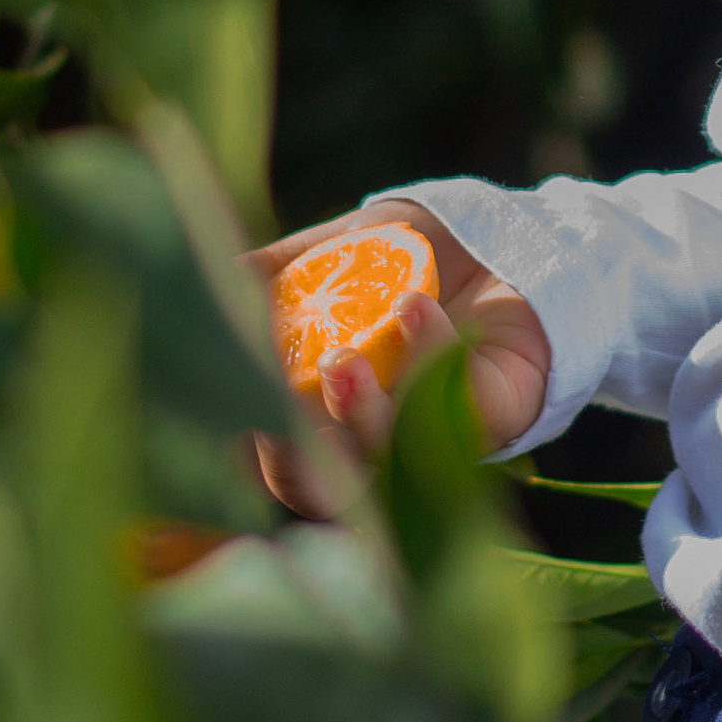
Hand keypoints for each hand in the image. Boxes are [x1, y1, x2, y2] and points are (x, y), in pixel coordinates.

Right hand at [247, 198, 552, 517]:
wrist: (507, 233)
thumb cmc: (415, 256)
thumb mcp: (336, 251)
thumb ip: (277, 271)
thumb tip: (215, 283)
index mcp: (338, 417)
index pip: (287, 467)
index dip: (257, 454)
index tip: (234, 412)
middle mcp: (388, 442)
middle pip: (333, 488)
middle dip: (301, 459)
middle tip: (274, 413)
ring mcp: (444, 435)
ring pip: (394, 457)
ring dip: (361, 412)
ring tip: (342, 356)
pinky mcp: (499, 412)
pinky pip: (460, 410)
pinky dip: (431, 358)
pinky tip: (415, 307)